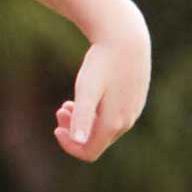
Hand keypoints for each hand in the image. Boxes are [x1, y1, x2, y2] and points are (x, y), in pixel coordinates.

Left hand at [58, 33, 148, 160]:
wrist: (125, 39)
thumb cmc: (102, 63)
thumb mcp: (86, 89)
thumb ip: (82, 116)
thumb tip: (79, 140)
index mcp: (113, 123)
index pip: (89, 152)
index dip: (69, 146)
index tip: (56, 128)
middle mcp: (126, 122)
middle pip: (97, 141)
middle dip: (74, 131)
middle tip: (60, 110)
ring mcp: (133, 112)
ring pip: (105, 129)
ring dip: (84, 121)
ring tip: (66, 104)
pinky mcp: (135, 101)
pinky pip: (113, 117)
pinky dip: (96, 113)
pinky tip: (85, 97)